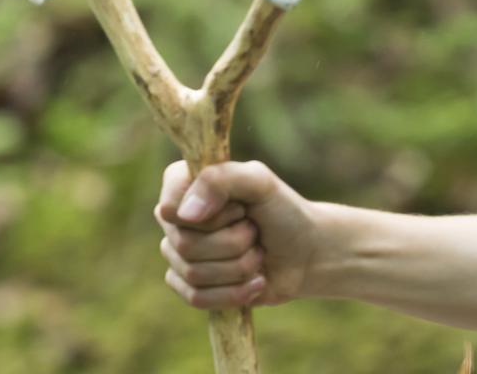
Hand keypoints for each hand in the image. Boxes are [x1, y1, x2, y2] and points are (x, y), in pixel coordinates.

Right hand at [154, 159, 321, 309]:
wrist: (306, 253)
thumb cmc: (283, 212)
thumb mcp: (260, 182)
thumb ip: (221, 180)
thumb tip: (184, 214)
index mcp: (185, 184)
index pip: (171, 208)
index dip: (212, 216)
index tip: (241, 208)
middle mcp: (176, 218)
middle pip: (185, 244)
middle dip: (234, 242)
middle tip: (256, 232)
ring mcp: (180, 254)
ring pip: (193, 273)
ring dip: (239, 267)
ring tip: (258, 254)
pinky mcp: (190, 285)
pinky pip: (196, 298)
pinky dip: (234, 292)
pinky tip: (256, 281)